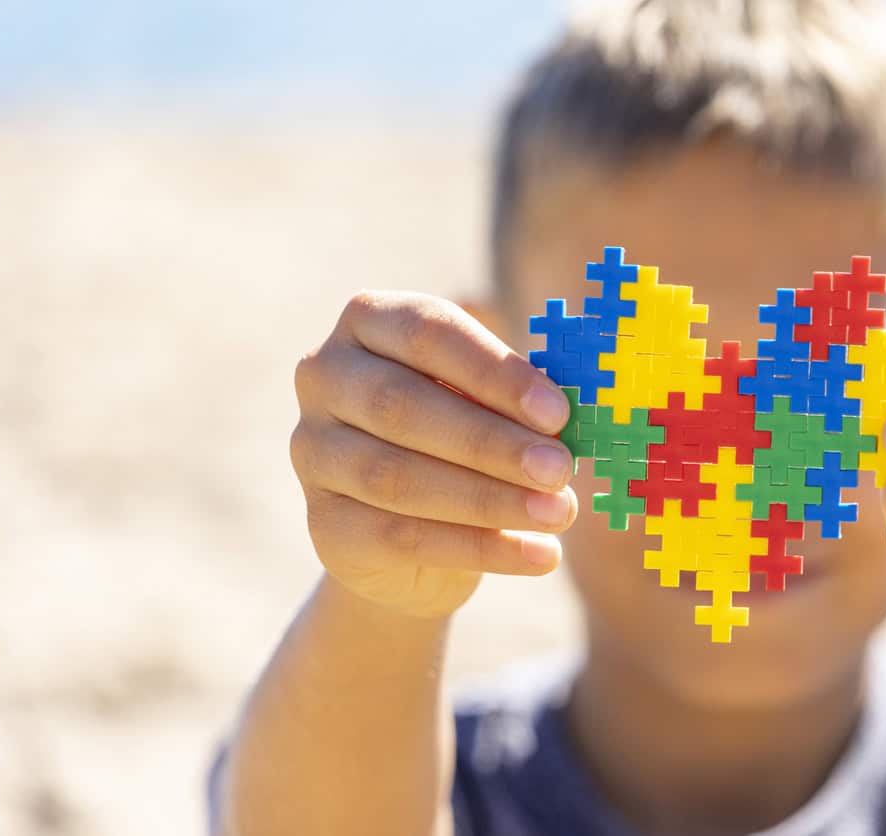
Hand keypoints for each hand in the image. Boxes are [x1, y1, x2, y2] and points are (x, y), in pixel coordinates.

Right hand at [289, 291, 576, 617]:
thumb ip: (518, 396)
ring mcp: (312, 452)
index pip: (427, 333)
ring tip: (558, 513)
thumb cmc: (464, 437)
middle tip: (560, 469)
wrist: (412, 536)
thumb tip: (573, 412)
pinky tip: (539, 555)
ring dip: (489, 498)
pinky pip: (400, 537)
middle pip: (402, 406)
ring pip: (396, 476)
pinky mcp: (323, 524)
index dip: (495, 372)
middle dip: (490, 442)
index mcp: (370, 322)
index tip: (558, 412)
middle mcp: (324, 377)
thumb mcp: (491, 401)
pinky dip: (479, 548)